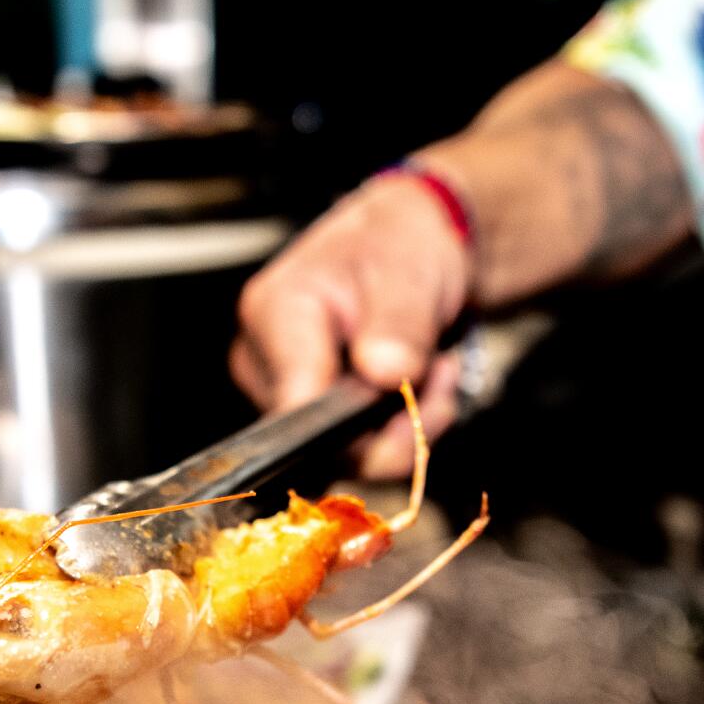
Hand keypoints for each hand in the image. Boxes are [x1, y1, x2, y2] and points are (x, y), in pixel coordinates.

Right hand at [230, 170, 470, 478]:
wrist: (411, 250)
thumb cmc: (399, 246)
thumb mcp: (410, 271)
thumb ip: (398, 323)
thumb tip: (385, 373)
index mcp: (273, 314)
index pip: (295, 408)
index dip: (357, 423)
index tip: (410, 392)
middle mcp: (265, 365)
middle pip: (326, 443)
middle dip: (399, 420)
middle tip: (439, 367)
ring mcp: (286, 397)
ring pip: (353, 456)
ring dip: (410, 422)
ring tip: (433, 368)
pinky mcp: (313, 422)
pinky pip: (364, 456)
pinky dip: (403, 429)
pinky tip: (417, 386)